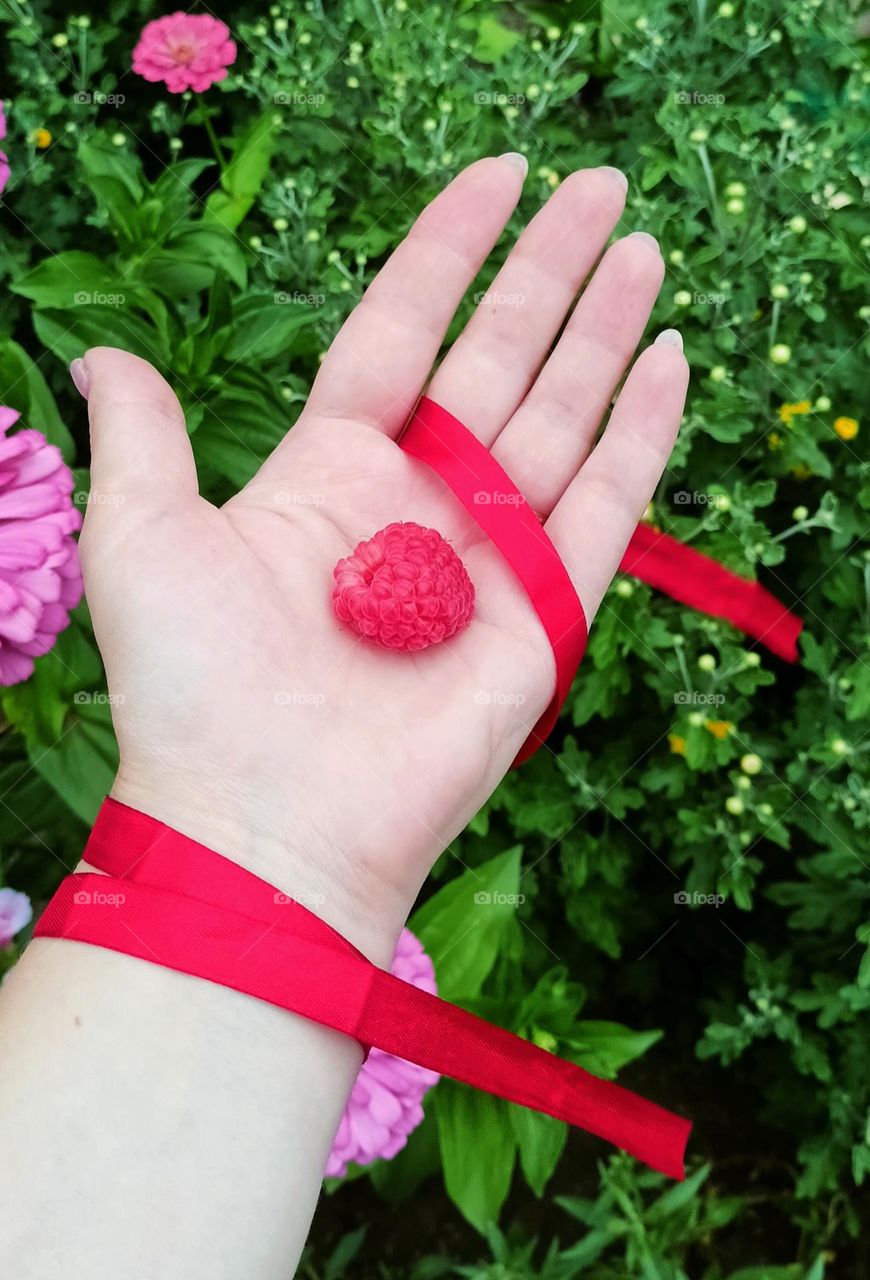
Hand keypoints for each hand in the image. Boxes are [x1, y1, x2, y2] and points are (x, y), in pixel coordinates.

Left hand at [75, 157, 687, 961]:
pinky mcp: (545, 616)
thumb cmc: (195, 689)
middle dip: (550, 272)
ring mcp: (489, 558)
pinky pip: (606, 510)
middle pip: (498, 361)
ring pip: (561, 420)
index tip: (496, 174)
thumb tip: (105, 355)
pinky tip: (667, 362)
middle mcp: (418, 503)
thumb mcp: (143, 539)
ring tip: (643, 250)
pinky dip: (640, 438)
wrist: (265, 825)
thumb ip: (145, 437)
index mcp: (331, 471)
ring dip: (605, 334)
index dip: (447, 253)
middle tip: (603, 187)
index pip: (402, 331)